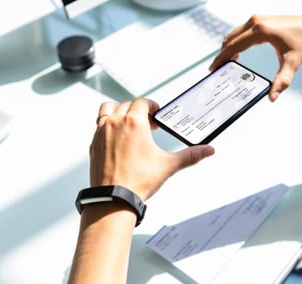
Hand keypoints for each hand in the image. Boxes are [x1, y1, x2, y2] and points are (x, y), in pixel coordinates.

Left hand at [90, 98, 214, 200]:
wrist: (114, 198)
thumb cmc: (137, 181)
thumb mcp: (168, 165)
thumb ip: (190, 155)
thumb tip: (207, 150)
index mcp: (134, 123)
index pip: (142, 102)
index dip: (152, 106)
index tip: (157, 114)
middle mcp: (115, 123)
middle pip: (127, 105)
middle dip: (140, 110)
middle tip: (149, 123)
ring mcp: (101, 132)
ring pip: (109, 110)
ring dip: (120, 112)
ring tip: (130, 124)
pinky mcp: (93, 143)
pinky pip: (100, 125)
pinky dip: (109, 125)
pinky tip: (119, 139)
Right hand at [210, 14, 301, 101]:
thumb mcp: (293, 63)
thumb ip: (282, 81)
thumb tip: (272, 97)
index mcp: (260, 31)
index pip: (233, 46)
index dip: (221, 58)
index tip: (213, 69)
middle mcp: (256, 21)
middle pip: (230, 39)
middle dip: (221, 55)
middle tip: (216, 71)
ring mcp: (257, 18)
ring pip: (234, 34)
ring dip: (228, 48)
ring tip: (226, 65)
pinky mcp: (260, 19)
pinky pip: (241, 32)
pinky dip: (235, 42)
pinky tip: (238, 54)